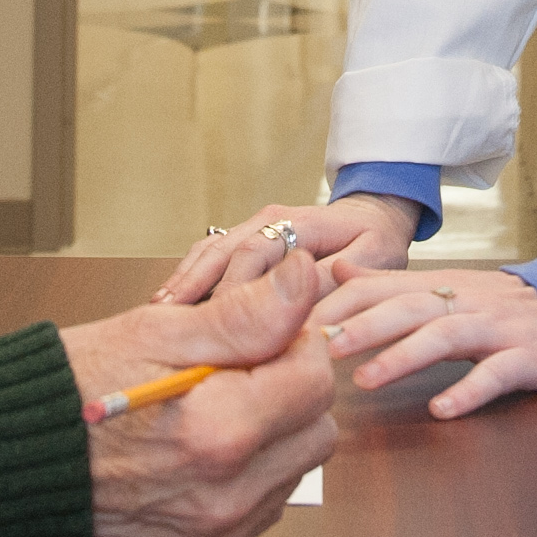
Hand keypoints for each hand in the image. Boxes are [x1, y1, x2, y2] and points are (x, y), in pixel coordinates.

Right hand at [63, 257, 342, 536]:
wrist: (8, 466)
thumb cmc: (74, 388)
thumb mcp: (157, 333)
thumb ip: (244, 315)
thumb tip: (304, 277)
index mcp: (221, 431)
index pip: (316, 379)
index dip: (292, 345)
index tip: (255, 336)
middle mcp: (228, 493)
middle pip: (318, 429)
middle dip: (290, 391)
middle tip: (234, 370)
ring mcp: (218, 531)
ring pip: (295, 468)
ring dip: (274, 434)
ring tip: (212, 410)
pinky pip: (264, 505)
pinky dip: (249, 474)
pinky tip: (201, 451)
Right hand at [153, 191, 418, 304]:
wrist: (372, 218)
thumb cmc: (374, 240)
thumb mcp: (372, 257)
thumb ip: (340, 278)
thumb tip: (307, 308)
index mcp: (298, 221)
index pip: (255, 250)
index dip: (236, 285)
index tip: (221, 318)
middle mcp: (268, 221)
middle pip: (222, 250)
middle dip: (196, 283)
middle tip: (171, 318)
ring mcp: (252, 230)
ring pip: (210, 252)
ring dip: (187, 282)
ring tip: (162, 314)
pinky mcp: (245, 245)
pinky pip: (211, 259)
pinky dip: (191, 279)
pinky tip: (172, 306)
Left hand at [314, 265, 536, 417]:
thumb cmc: (504, 304)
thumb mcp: (447, 285)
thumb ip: (392, 282)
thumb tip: (338, 270)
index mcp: (440, 286)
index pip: (383, 287)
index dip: (342, 301)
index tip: (300, 319)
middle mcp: (464, 302)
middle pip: (408, 308)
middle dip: (363, 325)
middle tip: (321, 346)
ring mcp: (496, 329)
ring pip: (444, 337)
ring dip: (403, 357)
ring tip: (366, 380)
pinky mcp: (527, 357)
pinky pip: (496, 374)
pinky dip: (468, 391)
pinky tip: (441, 409)